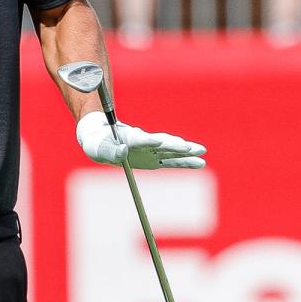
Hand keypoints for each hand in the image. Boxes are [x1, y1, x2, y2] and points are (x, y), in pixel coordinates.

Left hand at [76, 110, 205, 168]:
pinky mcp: (154, 159)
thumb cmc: (99, 143)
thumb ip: (111, 151)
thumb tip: (123, 152)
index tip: (159, 142)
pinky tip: (200, 163)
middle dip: (176, 146)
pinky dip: (185, 162)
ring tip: (201, 152)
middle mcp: (144, 142)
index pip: (142, 139)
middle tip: (190, 147)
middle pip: (163, 143)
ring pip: (171, 150)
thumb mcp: (100, 148)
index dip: (150, 141)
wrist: (102, 138)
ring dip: (186, 151)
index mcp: (130, 138)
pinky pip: (172, 161)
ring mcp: (151, 150)